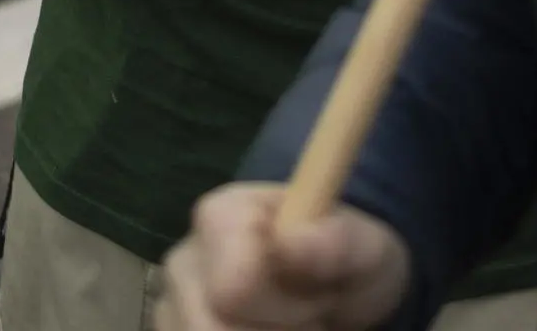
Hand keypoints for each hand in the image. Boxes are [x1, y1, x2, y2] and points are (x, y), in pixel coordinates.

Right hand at [160, 184, 411, 330]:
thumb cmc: (344, 260)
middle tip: (312, 317)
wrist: (331, 287)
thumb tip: (293, 242)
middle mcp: (184, 260)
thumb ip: (337, 241)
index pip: (235, 287)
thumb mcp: (364, 246)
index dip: (287, 305)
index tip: (320, 294)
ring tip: (294, 326)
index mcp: (221, 216)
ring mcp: (171, 306)